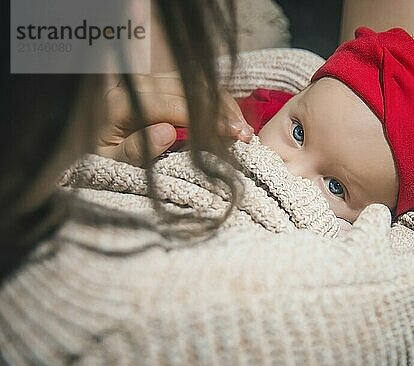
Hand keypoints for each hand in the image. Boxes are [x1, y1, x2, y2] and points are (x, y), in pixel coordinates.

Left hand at [96, 73, 252, 165]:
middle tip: (247, 135)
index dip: (206, 119)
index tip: (234, 135)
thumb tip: (167, 132)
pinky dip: (216, 98)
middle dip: (222, 111)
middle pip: (189, 88)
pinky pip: (193, 82)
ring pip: (195, 81)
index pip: (172, 104)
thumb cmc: (101, 158)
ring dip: (223, 103)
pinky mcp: (159, 79)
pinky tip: (231, 116)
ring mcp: (148, 77)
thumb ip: (135, 150)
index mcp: (119, 102)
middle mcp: (134, 82)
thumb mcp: (110, 162)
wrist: (90, 143)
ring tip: (243, 128)